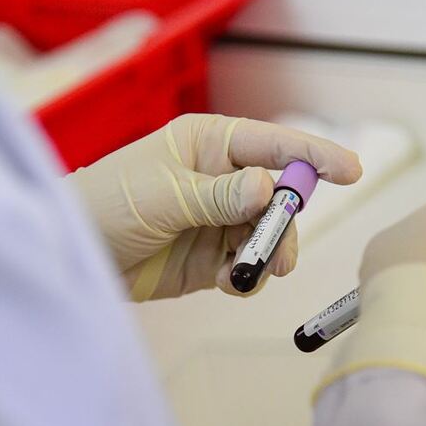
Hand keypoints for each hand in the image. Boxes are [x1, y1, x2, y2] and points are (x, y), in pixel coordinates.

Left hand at [66, 114, 361, 300]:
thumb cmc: (108, 203)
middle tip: (279, 254)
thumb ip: (219, 195)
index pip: (273, 144)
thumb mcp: (165, 195)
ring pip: (267, 236)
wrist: (75, 254)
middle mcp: (220, 179)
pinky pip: (247, 267)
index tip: (351, 170)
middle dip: (284, 224)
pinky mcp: (210, 259)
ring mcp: (217, 220)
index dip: (313, 156)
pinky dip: (247, 277)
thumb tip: (268, 187)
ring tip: (250, 272)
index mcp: (208, 144)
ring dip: (267, 255)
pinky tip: (230, 282)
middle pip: (278, 198)